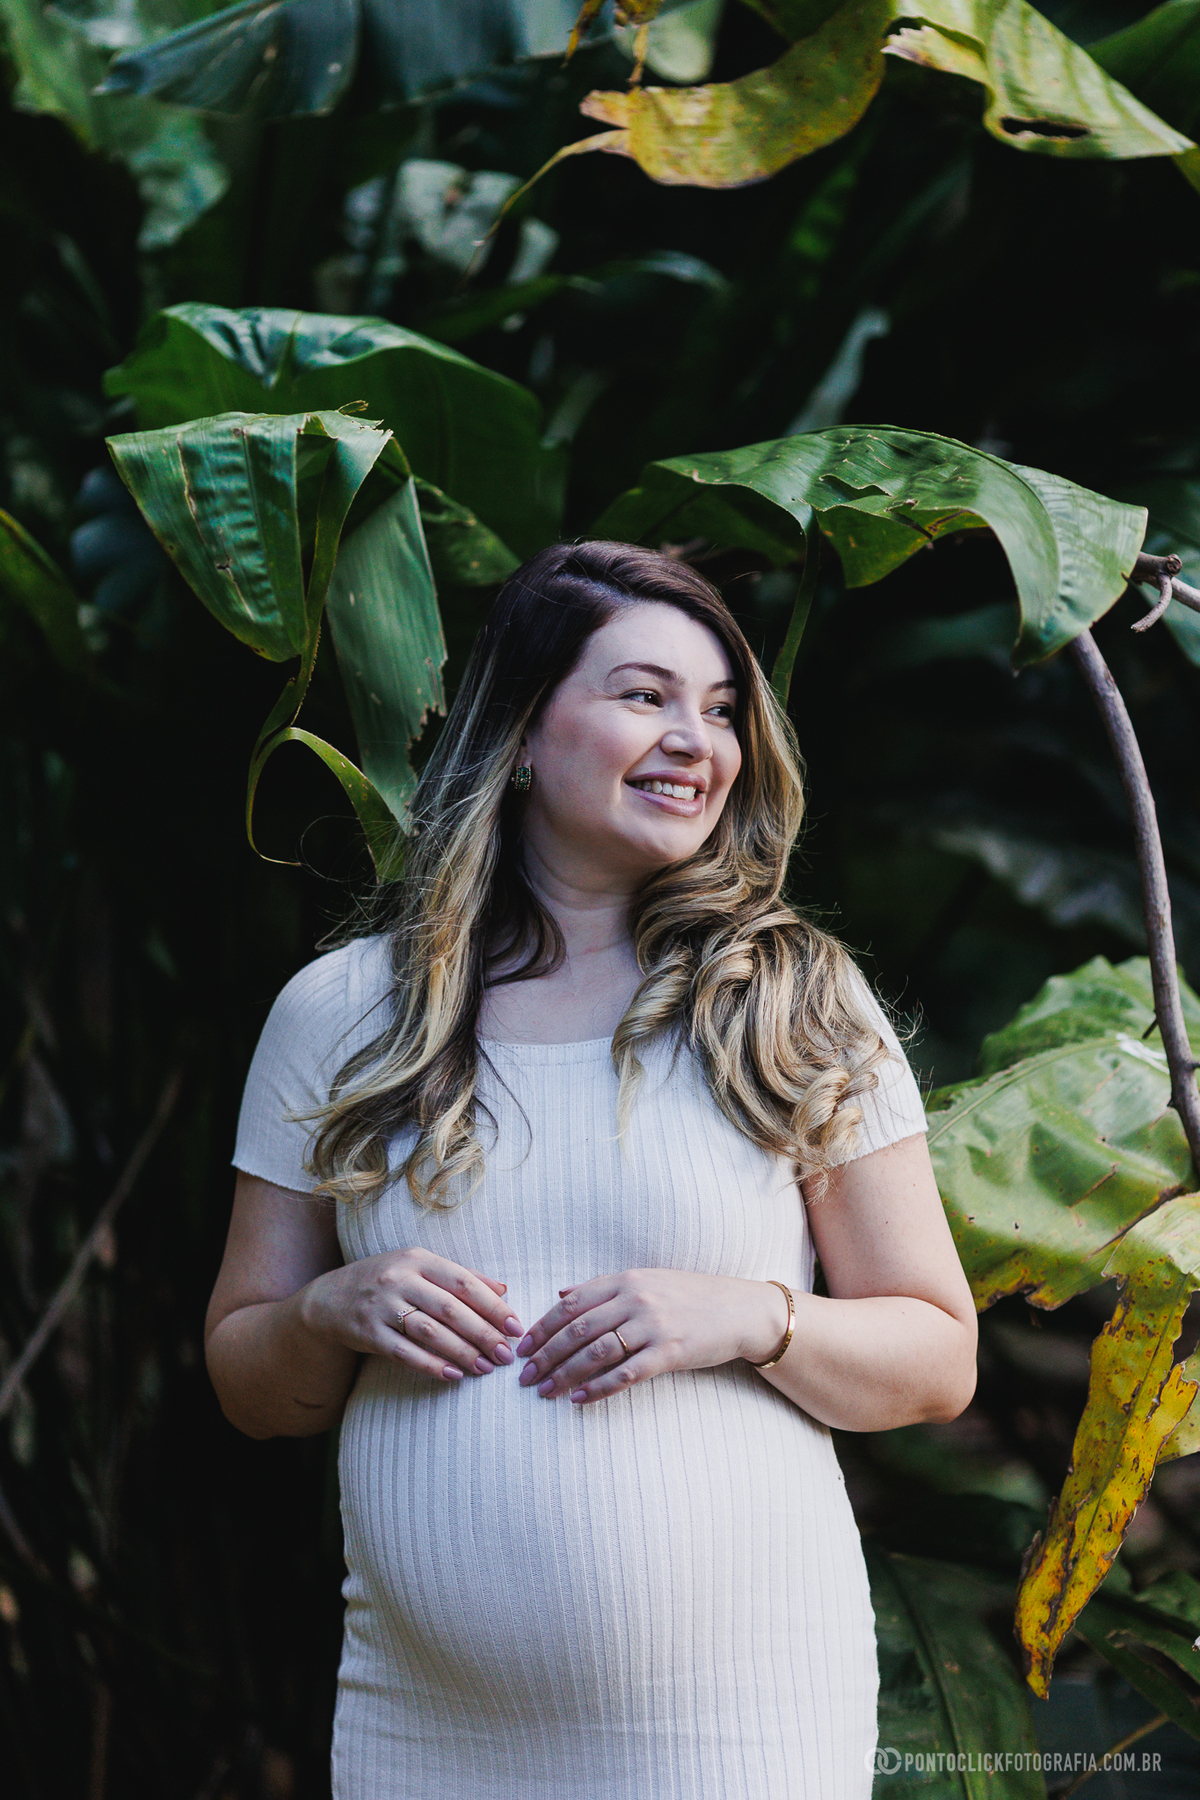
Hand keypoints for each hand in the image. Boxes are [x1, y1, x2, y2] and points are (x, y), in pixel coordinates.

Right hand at [299, 1248, 522, 1383]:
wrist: (330, 1299)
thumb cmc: (387, 1281)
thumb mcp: (420, 1268)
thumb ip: (461, 1276)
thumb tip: (503, 1289)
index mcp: (417, 1259)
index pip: (464, 1282)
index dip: (493, 1306)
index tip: (515, 1327)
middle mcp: (399, 1279)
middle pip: (451, 1309)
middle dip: (483, 1334)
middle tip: (506, 1355)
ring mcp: (382, 1306)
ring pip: (430, 1332)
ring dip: (462, 1353)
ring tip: (485, 1368)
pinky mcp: (368, 1333)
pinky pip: (405, 1353)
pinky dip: (432, 1366)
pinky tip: (454, 1375)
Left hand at [516, 1269, 788, 1404]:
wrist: (739, 1310)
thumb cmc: (690, 1296)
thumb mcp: (645, 1280)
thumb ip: (602, 1287)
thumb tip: (560, 1292)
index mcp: (625, 1279)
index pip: (571, 1304)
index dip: (541, 1327)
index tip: (521, 1347)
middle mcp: (636, 1299)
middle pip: (576, 1329)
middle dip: (545, 1354)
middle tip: (524, 1376)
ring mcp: (653, 1325)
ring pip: (595, 1353)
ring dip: (564, 1374)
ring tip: (544, 1391)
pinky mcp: (670, 1352)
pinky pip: (626, 1373)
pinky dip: (599, 1388)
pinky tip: (579, 1399)